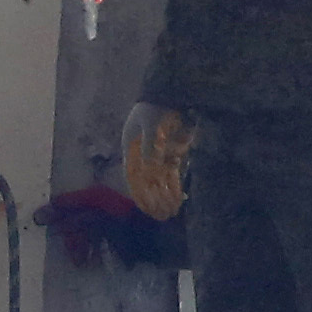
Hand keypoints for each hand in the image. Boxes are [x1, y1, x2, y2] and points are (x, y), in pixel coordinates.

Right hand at [121, 103, 195, 221]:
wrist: (167, 95)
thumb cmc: (154, 108)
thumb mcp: (149, 123)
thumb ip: (150, 144)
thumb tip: (151, 166)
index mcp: (132, 152)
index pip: (135, 179)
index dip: (141, 195)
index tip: (149, 209)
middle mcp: (143, 159)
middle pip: (148, 185)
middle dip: (155, 201)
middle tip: (163, 216)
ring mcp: (158, 158)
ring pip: (160, 183)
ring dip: (165, 198)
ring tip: (171, 213)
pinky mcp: (171, 156)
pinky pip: (171, 176)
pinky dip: (174, 187)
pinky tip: (178, 200)